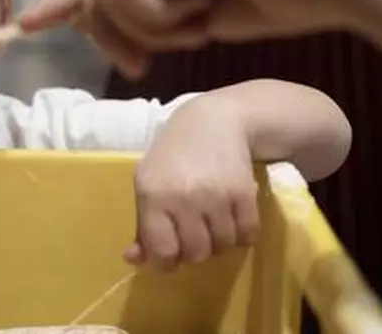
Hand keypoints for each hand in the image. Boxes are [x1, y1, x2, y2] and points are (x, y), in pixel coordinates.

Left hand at [126, 96, 259, 268]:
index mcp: (153, 195)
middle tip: (195, 236)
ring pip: (222, 246)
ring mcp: (216, 196)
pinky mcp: (244, 194)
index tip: (171, 257)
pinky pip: (247, 234)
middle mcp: (183, 198)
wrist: (214, 121)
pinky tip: (234, 218)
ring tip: (214, 223)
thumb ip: (142, 223)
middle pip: (195, 252)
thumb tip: (133, 259)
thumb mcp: (148, 183)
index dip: (167, 261)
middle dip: (195, 251)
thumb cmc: (174, 155)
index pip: (162, 249)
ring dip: (220, 242)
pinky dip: (242, 234)